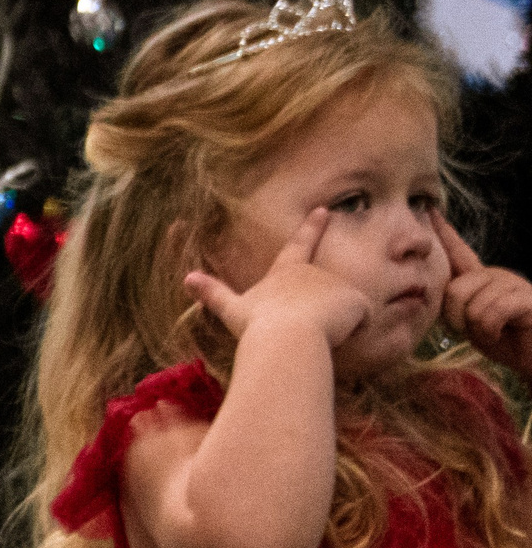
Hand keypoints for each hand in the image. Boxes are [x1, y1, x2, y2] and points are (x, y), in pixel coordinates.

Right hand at [183, 209, 368, 351]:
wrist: (285, 338)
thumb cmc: (257, 326)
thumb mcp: (231, 310)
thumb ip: (212, 293)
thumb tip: (185, 278)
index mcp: (285, 272)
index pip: (300, 244)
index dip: (311, 226)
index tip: (324, 209)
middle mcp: (313, 271)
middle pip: (325, 295)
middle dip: (322, 313)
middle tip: (302, 331)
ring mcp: (336, 283)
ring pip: (344, 310)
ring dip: (335, 324)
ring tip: (313, 335)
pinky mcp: (356, 299)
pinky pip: (362, 321)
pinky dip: (353, 331)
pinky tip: (334, 336)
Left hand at [436, 216, 531, 375]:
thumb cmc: (502, 340)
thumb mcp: (469, 320)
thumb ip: (453, 303)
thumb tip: (431, 291)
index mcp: (479, 278)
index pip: (458, 250)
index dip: (443, 232)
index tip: (428, 210)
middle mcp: (495, 274)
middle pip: (454, 290)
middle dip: (456, 317)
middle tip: (473, 329)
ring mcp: (513, 283)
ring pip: (472, 305)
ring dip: (477, 328)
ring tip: (492, 332)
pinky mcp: (526, 298)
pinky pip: (491, 313)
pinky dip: (490, 330)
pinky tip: (502, 333)